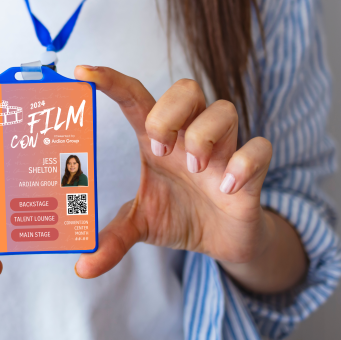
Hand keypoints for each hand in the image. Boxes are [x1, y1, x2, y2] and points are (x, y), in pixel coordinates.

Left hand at [72, 66, 305, 293]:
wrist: (223, 242)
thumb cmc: (178, 216)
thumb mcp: (140, 226)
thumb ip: (112, 239)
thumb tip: (81, 268)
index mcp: (158, 139)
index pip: (135, 98)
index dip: (110, 80)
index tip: (82, 71)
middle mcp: (191, 136)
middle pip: (187, 89)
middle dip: (170, 113)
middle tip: (160, 149)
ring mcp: (224, 150)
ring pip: (225, 109)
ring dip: (205, 136)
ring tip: (194, 169)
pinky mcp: (252, 172)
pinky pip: (259, 147)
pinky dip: (243, 163)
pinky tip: (227, 188)